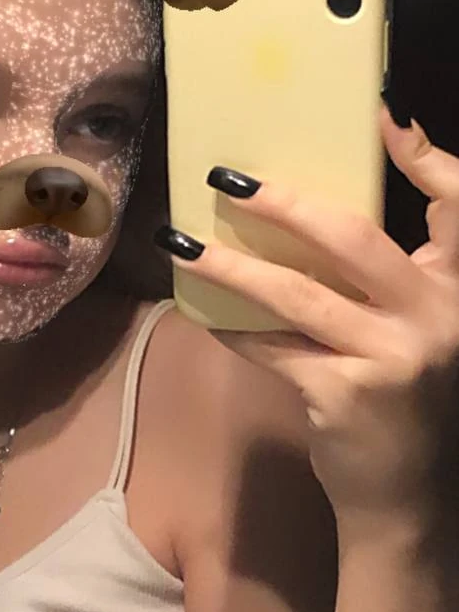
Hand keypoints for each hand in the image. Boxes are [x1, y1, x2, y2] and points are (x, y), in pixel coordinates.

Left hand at [158, 103, 458, 544]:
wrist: (408, 499)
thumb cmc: (408, 399)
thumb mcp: (419, 328)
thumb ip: (395, 272)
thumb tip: (314, 213)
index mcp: (458, 289)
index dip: (425, 158)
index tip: (377, 112)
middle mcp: (438, 316)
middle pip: (353, 239)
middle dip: (285, 204)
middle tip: (226, 179)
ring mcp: (394, 357)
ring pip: (298, 294)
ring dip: (231, 266)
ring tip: (182, 245)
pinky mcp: (346, 396)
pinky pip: (274, 348)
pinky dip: (234, 331)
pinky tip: (202, 314)